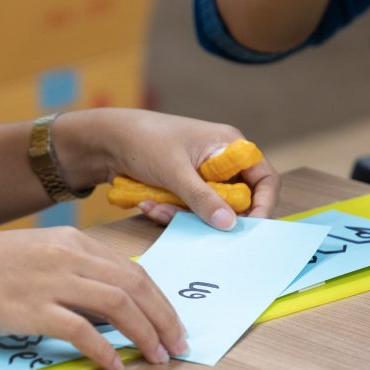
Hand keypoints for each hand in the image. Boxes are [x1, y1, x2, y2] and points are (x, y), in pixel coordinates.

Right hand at [0, 227, 187, 369]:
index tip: (171, 324)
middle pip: (134, 285)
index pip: (131, 269)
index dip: (159, 300)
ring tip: (157, 357)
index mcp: (69, 241)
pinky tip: (113, 366)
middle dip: (164, 318)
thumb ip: (68, 276)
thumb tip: (104, 312)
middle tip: (178, 346)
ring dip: (145, 334)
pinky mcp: (30, 308)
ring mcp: (49, 280)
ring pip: (118, 304)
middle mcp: (66, 255)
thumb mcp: (30, 258)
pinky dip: (104, 350)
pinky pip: (81, 331)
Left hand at [54, 108, 280, 229]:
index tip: (250, 227)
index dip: (264, 204)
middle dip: (211, 215)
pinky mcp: (182, 189)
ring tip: (155, 207)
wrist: (104, 141)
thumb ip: (202, 199)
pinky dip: (170, 213)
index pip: (264, 179)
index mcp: (229, 145)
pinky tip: (147, 204)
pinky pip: (187, 211)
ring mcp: (201, 176)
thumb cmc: (143, 142)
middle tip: (189, 220)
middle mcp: (221, 160)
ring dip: (183, 216)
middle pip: (236, 201)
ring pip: (208, 210)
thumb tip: (230, 225)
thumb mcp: (175, 172)